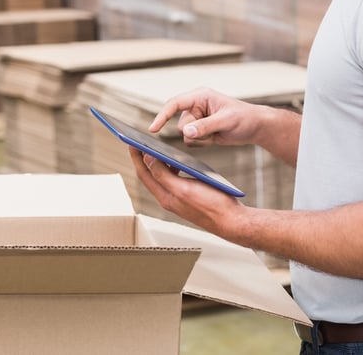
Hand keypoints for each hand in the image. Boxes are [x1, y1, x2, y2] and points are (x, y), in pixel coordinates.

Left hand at [129, 146, 243, 234]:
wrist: (232, 221)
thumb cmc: (212, 207)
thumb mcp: (184, 188)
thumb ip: (164, 175)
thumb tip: (148, 160)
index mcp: (165, 197)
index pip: (144, 174)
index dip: (136, 157)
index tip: (130, 142)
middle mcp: (169, 198)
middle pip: (150, 175)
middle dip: (142, 158)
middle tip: (138, 142)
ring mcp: (178, 198)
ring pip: (162, 177)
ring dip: (157, 163)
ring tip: (154, 149)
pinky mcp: (188, 196)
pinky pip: (174, 180)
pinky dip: (171, 168)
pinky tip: (177, 162)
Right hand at [149, 88, 262, 147]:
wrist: (255, 127)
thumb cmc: (244, 118)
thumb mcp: (226, 121)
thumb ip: (205, 126)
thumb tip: (185, 132)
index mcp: (200, 96)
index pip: (174, 104)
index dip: (162, 115)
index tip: (153, 129)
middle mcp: (195, 106)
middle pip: (181, 125)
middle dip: (195, 132)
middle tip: (214, 130)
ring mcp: (196, 118)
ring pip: (185, 135)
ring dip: (200, 139)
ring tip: (216, 133)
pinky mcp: (199, 130)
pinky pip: (191, 141)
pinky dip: (202, 143)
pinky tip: (215, 138)